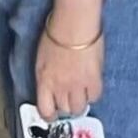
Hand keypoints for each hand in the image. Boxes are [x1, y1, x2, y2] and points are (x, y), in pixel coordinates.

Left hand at [35, 0, 105, 118]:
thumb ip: (46, 75)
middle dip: (65, 105)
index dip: (49, 114)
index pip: (45, 109)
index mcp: (44, 79)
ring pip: (80, 107)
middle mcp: (59, 86)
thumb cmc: (55, 33)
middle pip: (64, 109)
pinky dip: (92, 94)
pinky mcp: (94, 80)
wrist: (74, 23)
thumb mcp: (42, 58)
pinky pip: (94, 97)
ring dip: (79, 102)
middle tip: (68, 97)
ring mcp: (77, 85)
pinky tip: (90, 85)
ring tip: (80, 92)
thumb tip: (52, 87)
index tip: (52, 112)